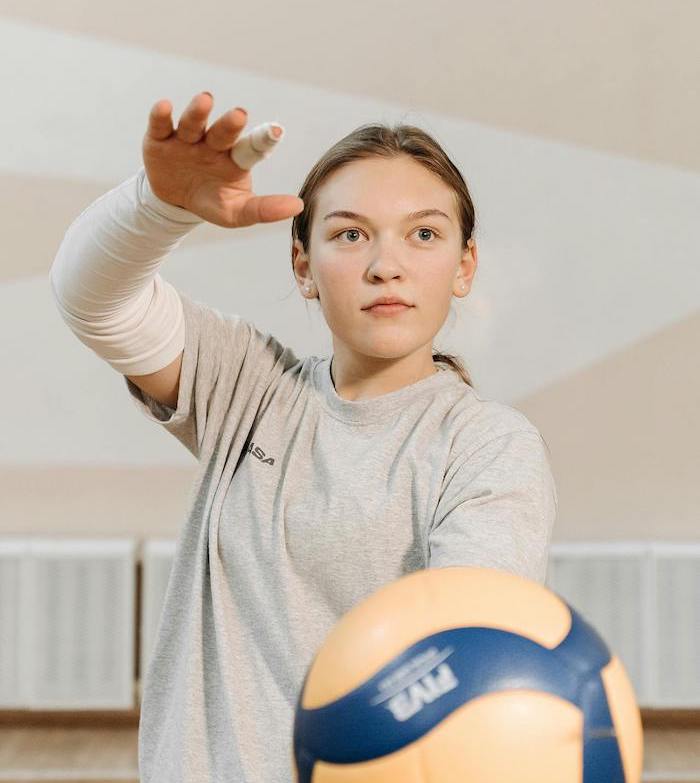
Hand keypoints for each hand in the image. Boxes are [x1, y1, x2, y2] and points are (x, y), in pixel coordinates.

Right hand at [142, 91, 303, 227]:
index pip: (253, 147)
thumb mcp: (237, 213)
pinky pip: (161, 124)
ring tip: (205, 100)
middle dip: (230, 123)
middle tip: (239, 115)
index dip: (264, 138)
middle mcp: (214, 143)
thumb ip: (265, 210)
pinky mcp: (160, 139)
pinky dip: (161, 115)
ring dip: (198, 112)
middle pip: (224, 132)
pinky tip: (165, 107)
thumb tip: (298, 206)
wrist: (175, 202)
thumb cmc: (212, 201)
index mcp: (235, 158)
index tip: (277, 130)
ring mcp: (187, 139)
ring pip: (193, 123)